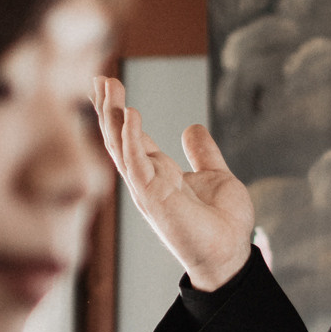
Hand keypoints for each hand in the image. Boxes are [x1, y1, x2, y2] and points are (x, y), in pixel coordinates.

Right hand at [96, 76, 255, 292]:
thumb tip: (193, 128)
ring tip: (107, 86)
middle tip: (100, 76)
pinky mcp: (153, 198)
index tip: (109, 82)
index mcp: (158, 174)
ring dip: (111, 116)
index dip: (119, 110)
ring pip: (120, 147)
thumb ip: (203, 154)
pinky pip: (136, 163)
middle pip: (118, 138)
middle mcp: (146, 180)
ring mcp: (146, 189)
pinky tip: (128, 114)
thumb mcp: (216, 177)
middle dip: (107, 107)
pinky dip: (130, 138)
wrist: (230, 255)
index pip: (131, 137)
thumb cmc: (222, 225)